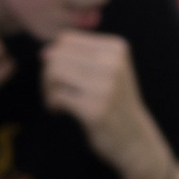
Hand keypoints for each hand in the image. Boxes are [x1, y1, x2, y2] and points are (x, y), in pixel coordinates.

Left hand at [37, 25, 159, 178]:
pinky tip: (58, 111)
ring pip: (54, 72)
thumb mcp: (106, 71)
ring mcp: (104, 86)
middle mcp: (113, 63)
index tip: (62, 77)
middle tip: (54, 92)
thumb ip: (78, 57)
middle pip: (57, 55)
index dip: (56, 57)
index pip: (67, 39)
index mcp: (116, 48)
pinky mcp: (94, 108)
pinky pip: (56, 95)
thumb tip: (44, 52)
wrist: (134, 138)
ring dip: (47, 89)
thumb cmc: (113, 103)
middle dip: (48, 74)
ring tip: (55, 101)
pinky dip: (51, 104)